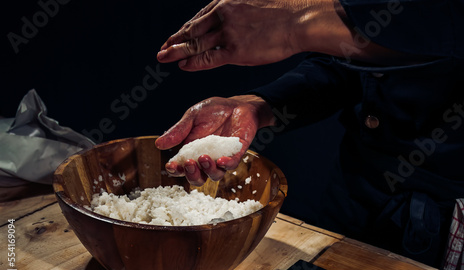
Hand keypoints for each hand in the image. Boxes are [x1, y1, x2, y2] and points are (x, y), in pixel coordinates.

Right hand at [155, 95, 273, 185]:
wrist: (237, 105)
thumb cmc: (214, 111)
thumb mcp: (193, 117)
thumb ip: (179, 131)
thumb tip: (159, 144)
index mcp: (192, 151)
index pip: (182, 167)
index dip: (176, 170)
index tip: (171, 166)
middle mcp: (207, 159)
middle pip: (198, 178)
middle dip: (192, 174)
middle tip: (189, 163)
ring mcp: (222, 158)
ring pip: (215, 175)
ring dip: (208, 170)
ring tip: (204, 157)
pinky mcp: (237, 154)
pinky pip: (232, 165)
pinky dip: (226, 164)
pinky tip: (221, 160)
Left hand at [156, 0, 344, 70]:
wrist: (298, 19)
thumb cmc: (281, 13)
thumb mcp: (252, 4)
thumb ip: (237, 13)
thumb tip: (229, 23)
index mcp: (226, 2)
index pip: (199, 18)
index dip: (185, 29)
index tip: (175, 36)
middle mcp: (223, 14)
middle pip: (192, 29)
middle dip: (175, 40)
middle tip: (162, 49)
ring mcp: (228, 32)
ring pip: (195, 43)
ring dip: (177, 51)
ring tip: (164, 57)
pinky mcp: (236, 50)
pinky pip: (208, 58)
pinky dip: (194, 62)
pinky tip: (183, 65)